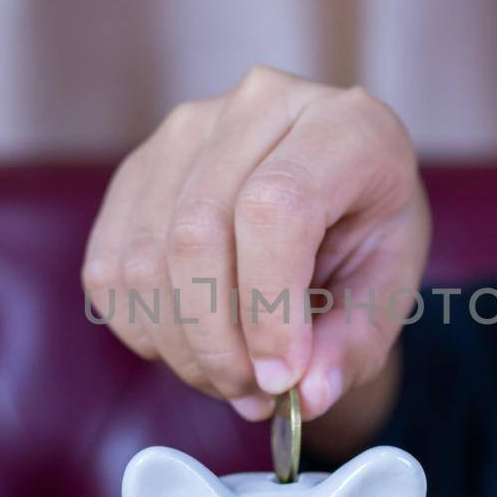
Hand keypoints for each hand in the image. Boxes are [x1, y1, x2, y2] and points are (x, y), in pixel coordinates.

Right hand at [82, 66, 429, 421]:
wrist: (338, 200)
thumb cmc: (368, 237)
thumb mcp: (387, 292)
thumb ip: (354, 344)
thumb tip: (307, 393)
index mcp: (344, 124)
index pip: (274, 207)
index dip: (268, 307)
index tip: (282, 377)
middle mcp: (259, 104)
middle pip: (196, 234)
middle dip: (218, 341)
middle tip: (251, 392)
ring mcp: (187, 129)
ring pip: (145, 257)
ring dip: (180, 345)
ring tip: (229, 377)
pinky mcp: (139, 167)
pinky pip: (108, 266)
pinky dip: (142, 328)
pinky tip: (191, 344)